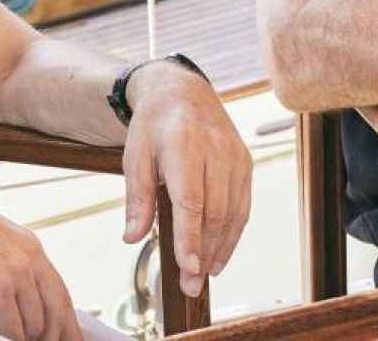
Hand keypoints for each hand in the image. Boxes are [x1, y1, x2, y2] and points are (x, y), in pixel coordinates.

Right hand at [0, 175, 81, 340]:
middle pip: (55, 316)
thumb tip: (12, 299)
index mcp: (29, 247)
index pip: (60, 296)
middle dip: (46, 339)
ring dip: (17, 339)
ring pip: (32, 329)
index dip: (63, 326)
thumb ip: (5, 266)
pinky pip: (9, 334)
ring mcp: (15, 275)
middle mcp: (29, 259)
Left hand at [121, 62, 251, 296]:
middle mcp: (215, 150)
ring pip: (233, 212)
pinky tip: (220, 253)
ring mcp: (235, 156)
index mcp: (182, 145)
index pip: (190, 200)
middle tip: (190, 285)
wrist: (182, 91)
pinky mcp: (245, 162)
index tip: (187, 267)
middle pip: (214, 212)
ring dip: (221, 248)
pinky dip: (233, 233)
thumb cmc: (154, 126)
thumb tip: (132, 237)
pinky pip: (243, 204)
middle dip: (204, 252)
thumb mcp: (134, 156)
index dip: (190, 237)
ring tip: (204, 275)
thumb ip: (137, 198)